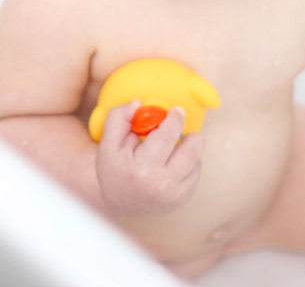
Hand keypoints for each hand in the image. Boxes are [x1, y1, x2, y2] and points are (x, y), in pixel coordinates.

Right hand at [95, 99, 205, 216]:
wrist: (116, 202)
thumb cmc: (113, 168)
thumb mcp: (108, 142)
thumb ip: (119, 117)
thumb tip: (138, 102)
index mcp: (142, 166)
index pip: (167, 136)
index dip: (175, 119)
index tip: (176, 110)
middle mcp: (161, 183)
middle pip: (192, 150)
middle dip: (191, 133)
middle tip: (181, 126)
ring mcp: (174, 194)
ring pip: (197, 161)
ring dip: (190, 147)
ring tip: (177, 144)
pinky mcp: (182, 199)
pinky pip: (195, 173)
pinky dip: (189, 162)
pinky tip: (175, 159)